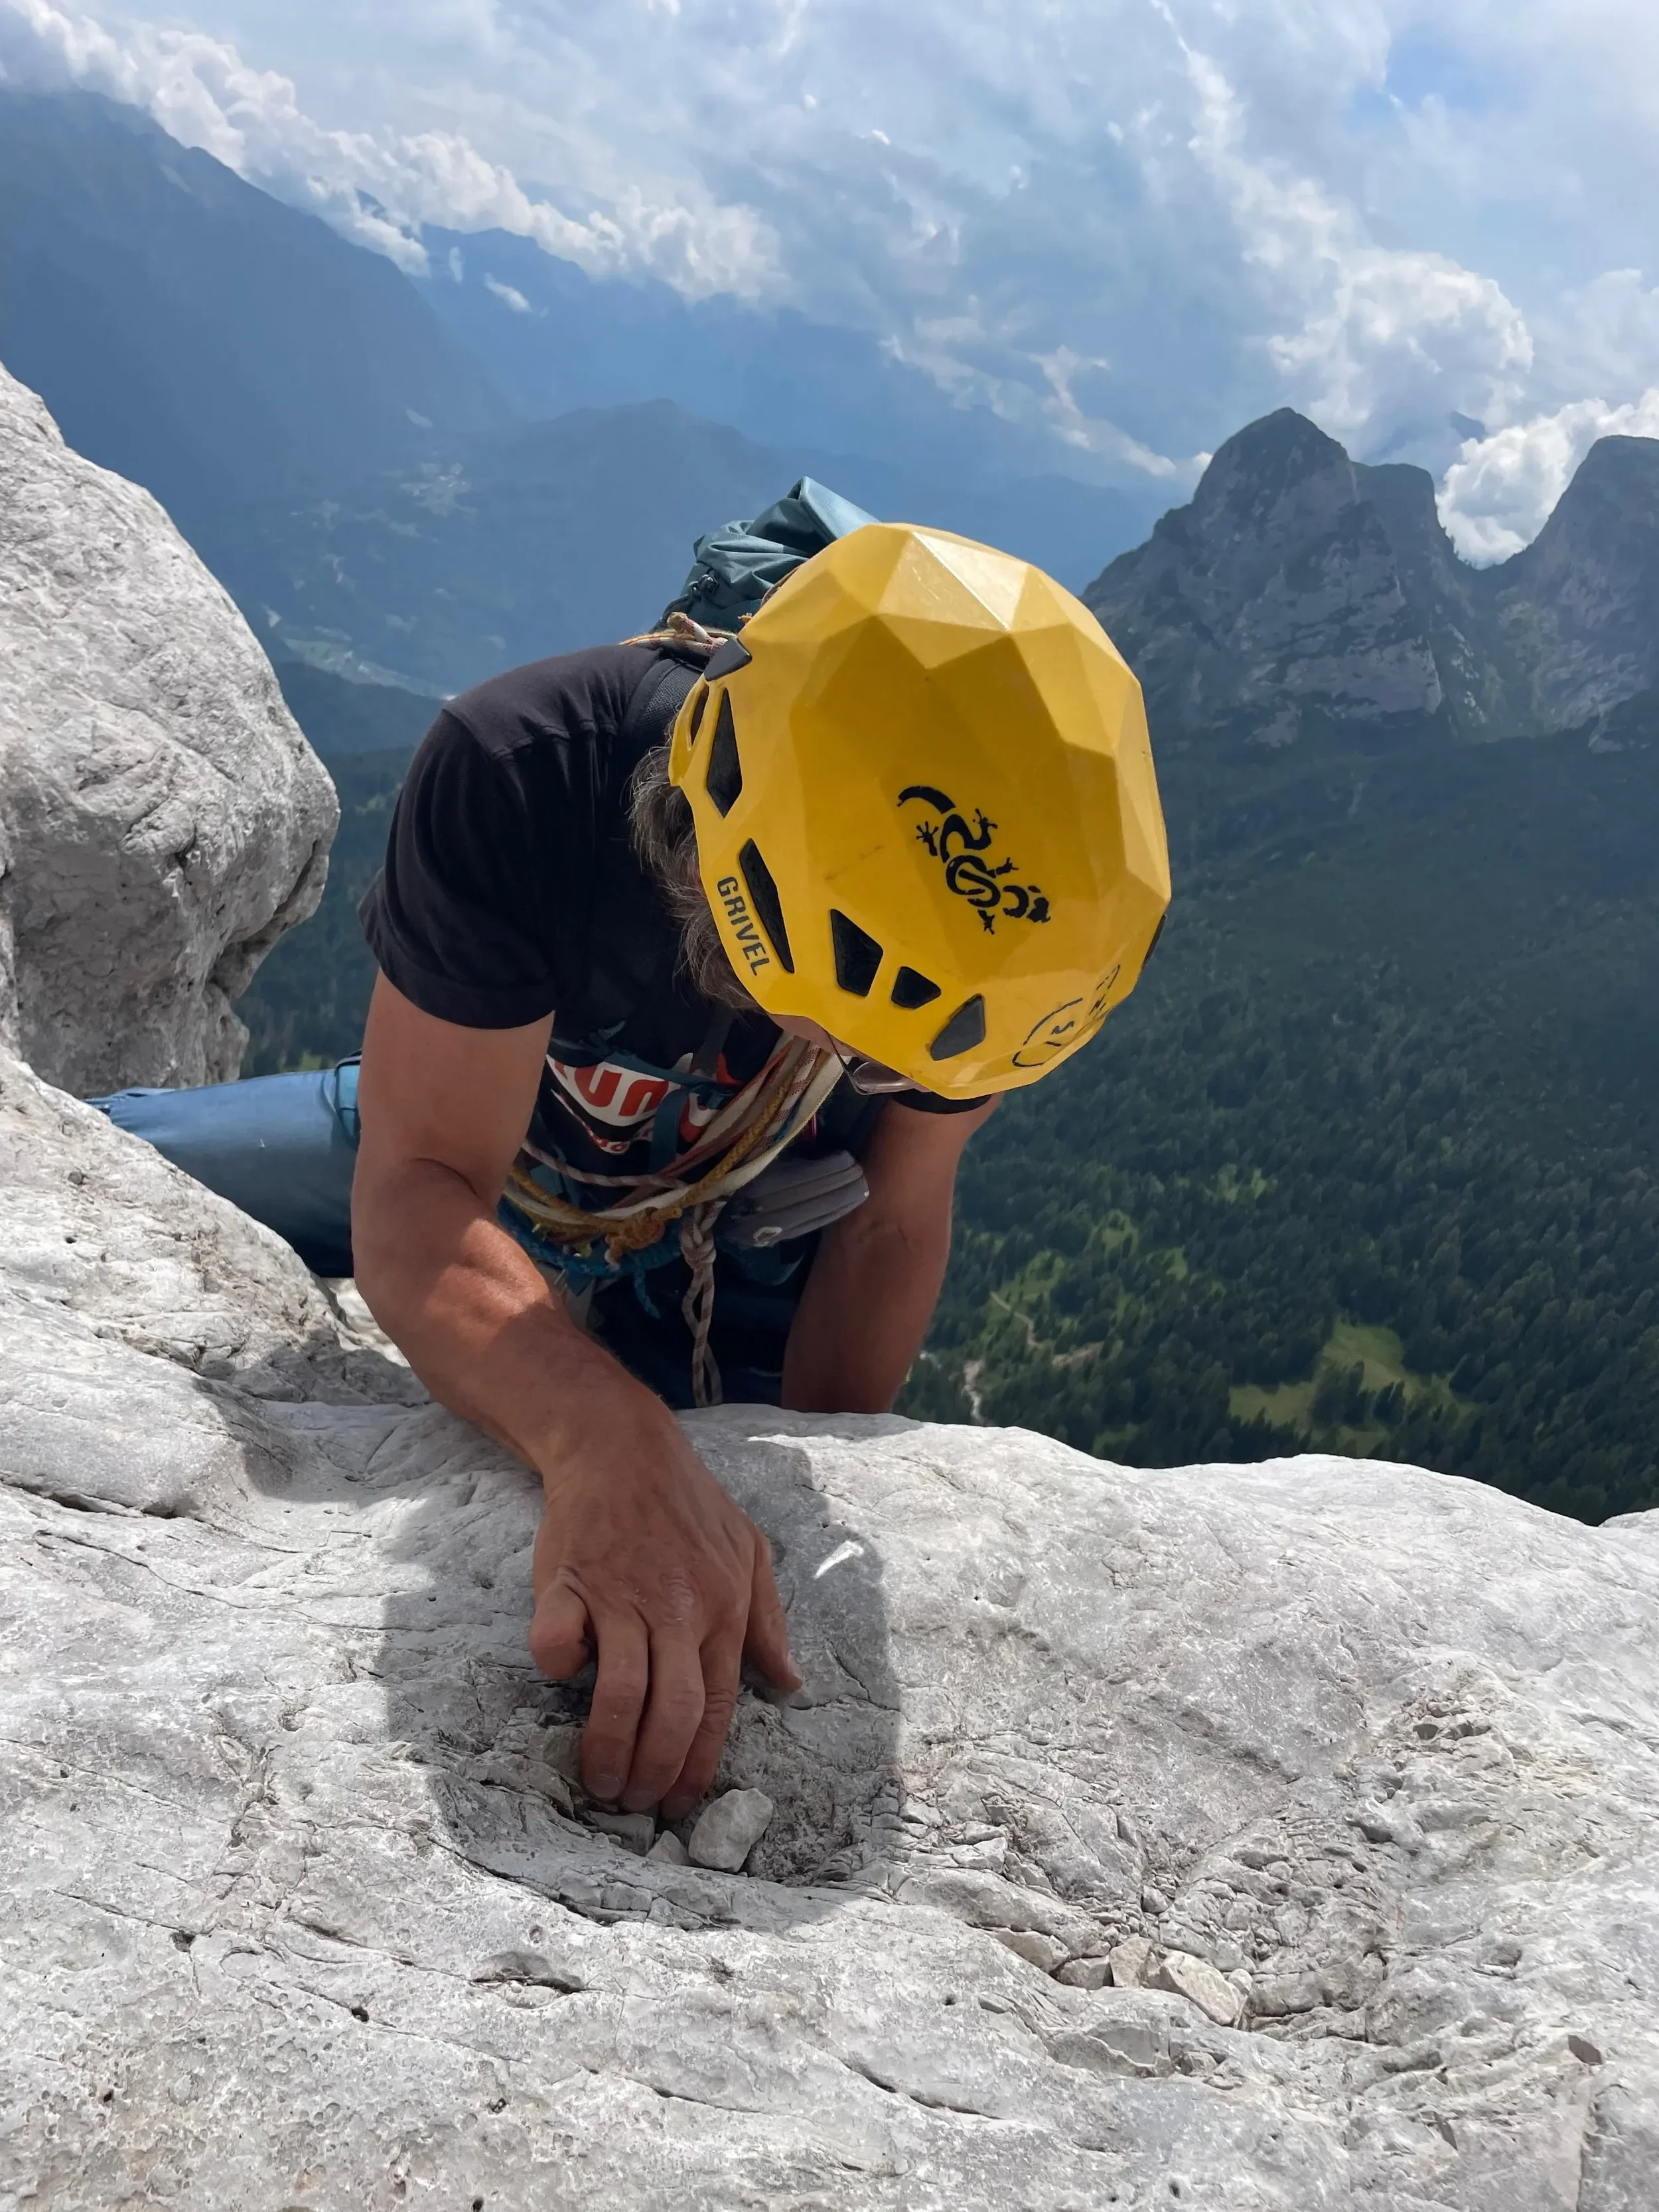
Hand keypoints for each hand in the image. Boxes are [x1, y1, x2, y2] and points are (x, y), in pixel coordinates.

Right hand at [527, 1386, 800, 1817]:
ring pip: (622, 1693)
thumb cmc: (688, 1503)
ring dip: (608, 1748)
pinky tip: (562, 1676)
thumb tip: (789, 1682)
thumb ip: (768, 1621)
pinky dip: (558, 1668)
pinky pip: (559, 1642)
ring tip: (599, 1778)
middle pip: (673, 1712)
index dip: (698, 1764)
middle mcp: (677, 1609)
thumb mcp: (748, 1551)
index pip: (717, 1707)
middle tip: (633, 1801)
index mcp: (723, 1609)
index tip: (680, 1800)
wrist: (622, 1448)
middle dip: (655, 1771)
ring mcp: (622, 1595)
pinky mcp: (570, 1581)